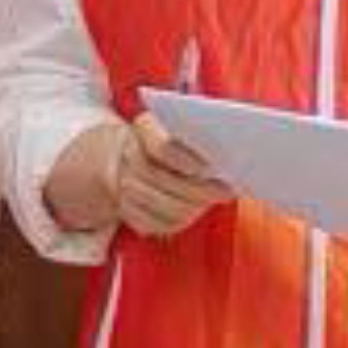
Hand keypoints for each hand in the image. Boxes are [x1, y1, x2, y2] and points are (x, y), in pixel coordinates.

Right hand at [101, 109, 232, 242]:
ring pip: (161, 205)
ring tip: (212, 202)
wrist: (121, 151)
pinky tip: (193, 212)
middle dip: (199, 189)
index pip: (161, 147)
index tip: (209, 168)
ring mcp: (122, 186)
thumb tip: (223, 150)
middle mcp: (126, 157)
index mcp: (141, 129)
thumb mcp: (173, 124)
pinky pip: (154, 223)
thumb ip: (193, 133)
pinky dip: (178, 220)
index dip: (185, 160)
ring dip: (192, 207)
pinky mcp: (126, 210)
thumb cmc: (162, 136)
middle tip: (225, 191)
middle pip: (163, 179)